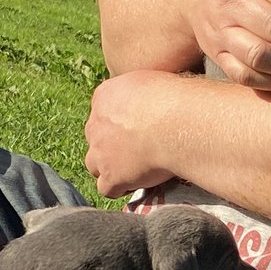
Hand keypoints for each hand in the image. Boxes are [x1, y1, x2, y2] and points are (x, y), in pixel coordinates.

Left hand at [83, 70, 185, 198]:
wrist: (175, 123)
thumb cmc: (174, 98)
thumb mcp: (153, 81)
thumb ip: (143, 92)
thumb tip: (154, 98)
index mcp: (105, 95)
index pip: (104, 111)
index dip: (119, 123)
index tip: (137, 128)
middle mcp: (96, 123)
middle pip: (96, 137)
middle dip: (111, 144)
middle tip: (137, 148)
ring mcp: (101, 151)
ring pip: (94, 165)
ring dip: (109, 168)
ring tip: (133, 171)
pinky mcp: (111, 176)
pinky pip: (106, 189)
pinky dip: (118, 189)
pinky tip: (135, 186)